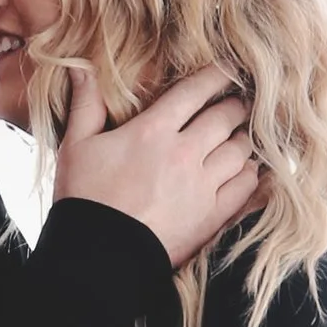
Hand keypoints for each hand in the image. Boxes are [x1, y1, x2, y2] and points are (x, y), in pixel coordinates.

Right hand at [52, 65, 262, 270]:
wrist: (99, 258)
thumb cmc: (85, 200)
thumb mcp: (77, 147)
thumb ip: (85, 105)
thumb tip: (80, 68)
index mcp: (153, 131)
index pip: (196, 90)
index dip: (217, 75)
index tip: (228, 69)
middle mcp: (184, 153)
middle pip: (226, 117)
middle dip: (235, 106)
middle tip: (239, 103)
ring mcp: (202, 185)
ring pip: (241, 150)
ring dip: (243, 140)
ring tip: (240, 137)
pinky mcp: (212, 215)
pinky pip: (246, 186)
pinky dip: (250, 174)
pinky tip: (245, 170)